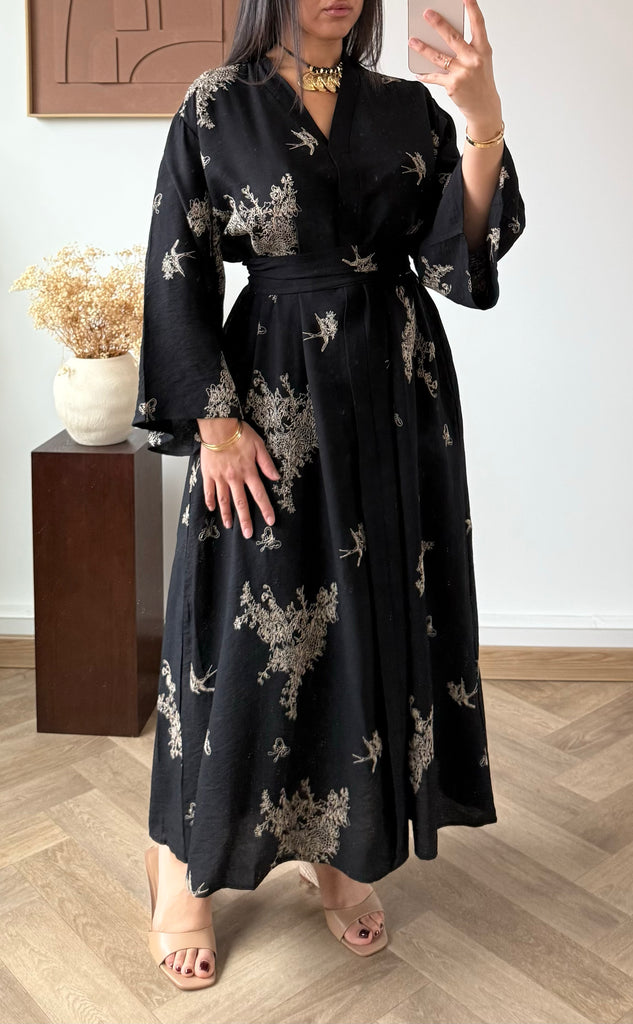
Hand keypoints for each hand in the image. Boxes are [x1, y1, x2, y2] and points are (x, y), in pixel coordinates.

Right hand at [197, 419, 279, 538]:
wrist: (217, 426)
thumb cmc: (238, 433)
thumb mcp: (259, 446)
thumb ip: (267, 463)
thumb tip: (276, 477)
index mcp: (248, 472)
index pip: (259, 495)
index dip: (265, 509)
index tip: (270, 521)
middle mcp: (234, 478)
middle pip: (241, 503)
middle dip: (245, 520)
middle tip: (248, 534)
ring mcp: (220, 477)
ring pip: (224, 500)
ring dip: (227, 515)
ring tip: (229, 526)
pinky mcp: (208, 474)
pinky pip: (208, 491)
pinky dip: (210, 501)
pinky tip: (212, 509)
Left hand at [409, 0, 501, 137]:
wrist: (484, 107)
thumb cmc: (480, 80)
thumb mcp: (480, 60)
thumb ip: (466, 47)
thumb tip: (443, 36)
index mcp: (483, 49)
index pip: (478, 24)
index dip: (472, 8)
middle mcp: (474, 60)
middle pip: (453, 38)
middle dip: (438, 24)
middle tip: (427, 13)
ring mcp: (463, 73)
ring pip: (438, 57)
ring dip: (423, 48)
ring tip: (412, 41)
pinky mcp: (452, 85)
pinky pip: (434, 77)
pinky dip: (425, 74)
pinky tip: (418, 71)